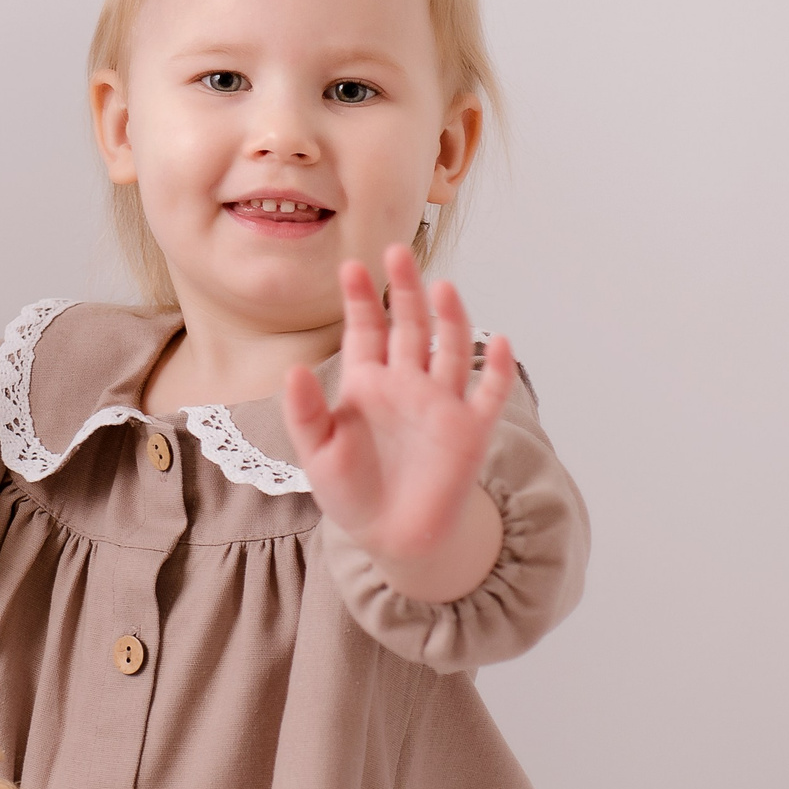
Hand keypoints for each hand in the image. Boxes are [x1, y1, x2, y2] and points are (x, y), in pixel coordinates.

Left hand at [282, 246, 512, 600]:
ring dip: (449, 318)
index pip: (365, 330)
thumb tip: (292, 369)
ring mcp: (441, 404)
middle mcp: (406, 383)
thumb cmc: (350, 492)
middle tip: (397, 252)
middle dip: (404, 290)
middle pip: (409, 326)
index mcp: (367, 383)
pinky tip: (497, 342)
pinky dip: (497, 369)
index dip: (360, 299)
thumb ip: (304, 412)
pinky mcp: (470, 430)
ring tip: (441, 287)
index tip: (351, 265)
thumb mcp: (316, 453)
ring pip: (450, 349)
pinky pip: (489, 394)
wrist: (391, 537)